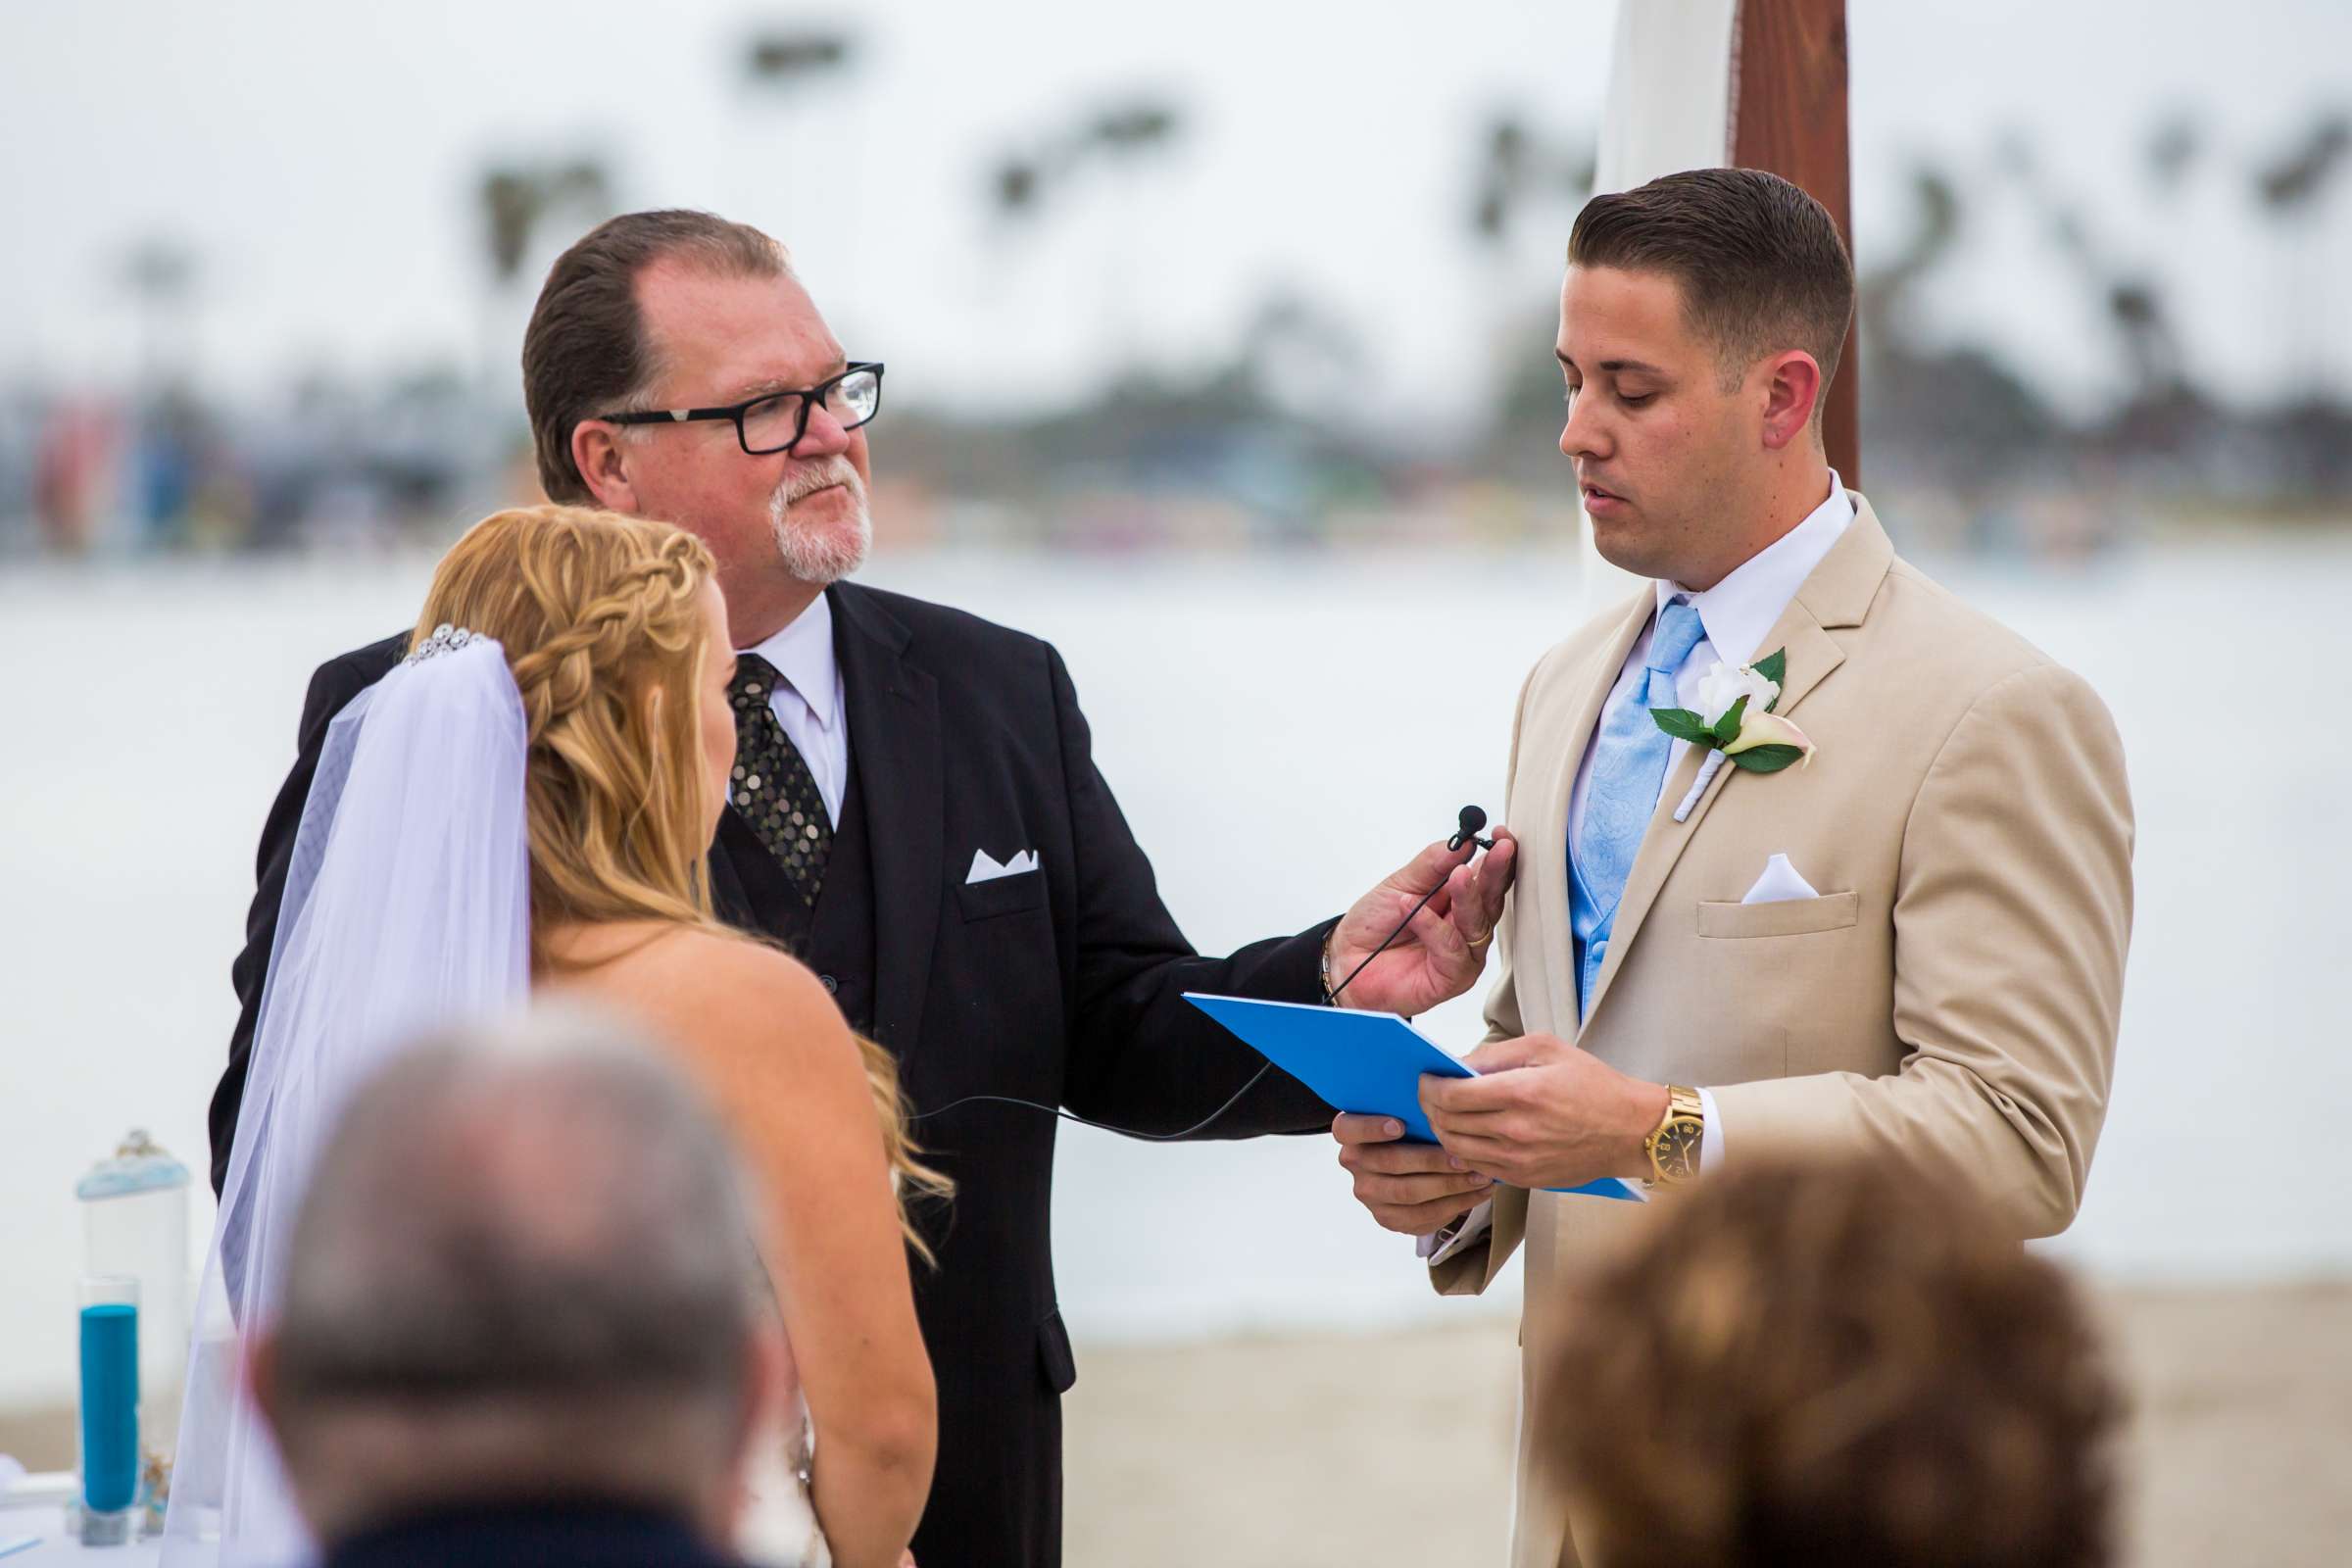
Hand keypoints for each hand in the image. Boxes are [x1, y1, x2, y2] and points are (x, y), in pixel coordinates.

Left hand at [1325, 830, 1517, 1014]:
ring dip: (1468, 897)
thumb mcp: (1402, 883)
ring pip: (1477, 924)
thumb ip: (1433, 863)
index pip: (1489, 878)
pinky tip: (1415, 911)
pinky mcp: (1451, 977)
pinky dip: (1433, 927)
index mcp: (1459, 901)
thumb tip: (1463, 842)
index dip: (1499, 857)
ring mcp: (1463, 954)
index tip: (1501, 836)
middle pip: (1491, 899)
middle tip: (1499, 849)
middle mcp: (1466, 927)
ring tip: (1457, 875)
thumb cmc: (1376, 924)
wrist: (1347, 958)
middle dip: (1495, 872)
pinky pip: (1451, 950)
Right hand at [1331, 1113, 1493, 1234]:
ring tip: (1479, 1176)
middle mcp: (1354, 1163)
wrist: (1414, 1166)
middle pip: (1389, 1162)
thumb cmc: (1414, 1130)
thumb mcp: (1408, 1111)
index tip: (1400, 1124)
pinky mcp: (1388, 1218)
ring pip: (1409, 1193)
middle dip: (1431, 1160)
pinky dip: (1455, 1205)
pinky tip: (1477, 1192)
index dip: (1371, 1127)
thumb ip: (1416, 1102)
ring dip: (1449, 1185)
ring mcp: (1369, 1194)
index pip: (1348, 1128)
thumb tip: (1446, 1088)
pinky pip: (1422, 1216)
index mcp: (1351, 1132)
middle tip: (1463, 1156)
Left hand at [1419, 1034, 1667, 1190]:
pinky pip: (1477, 1167)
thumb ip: (1498, 1054)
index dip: (1429, 1086)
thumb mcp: (1547, 1049)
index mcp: (1521, 1093)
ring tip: (1444, 1115)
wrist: (1630, 1130)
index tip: (1425, 1078)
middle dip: (1430, 1107)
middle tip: (1429, 1095)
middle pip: (1448, 1123)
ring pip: (1457, 1150)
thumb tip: (1458, 1064)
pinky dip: (1463, 1152)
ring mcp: (1519, 1160)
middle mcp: (1516, 1130)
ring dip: (1442, 1131)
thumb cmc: (1593, 1084)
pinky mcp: (1524, 1179)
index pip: (1452, 1095)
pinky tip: (1467, 1136)